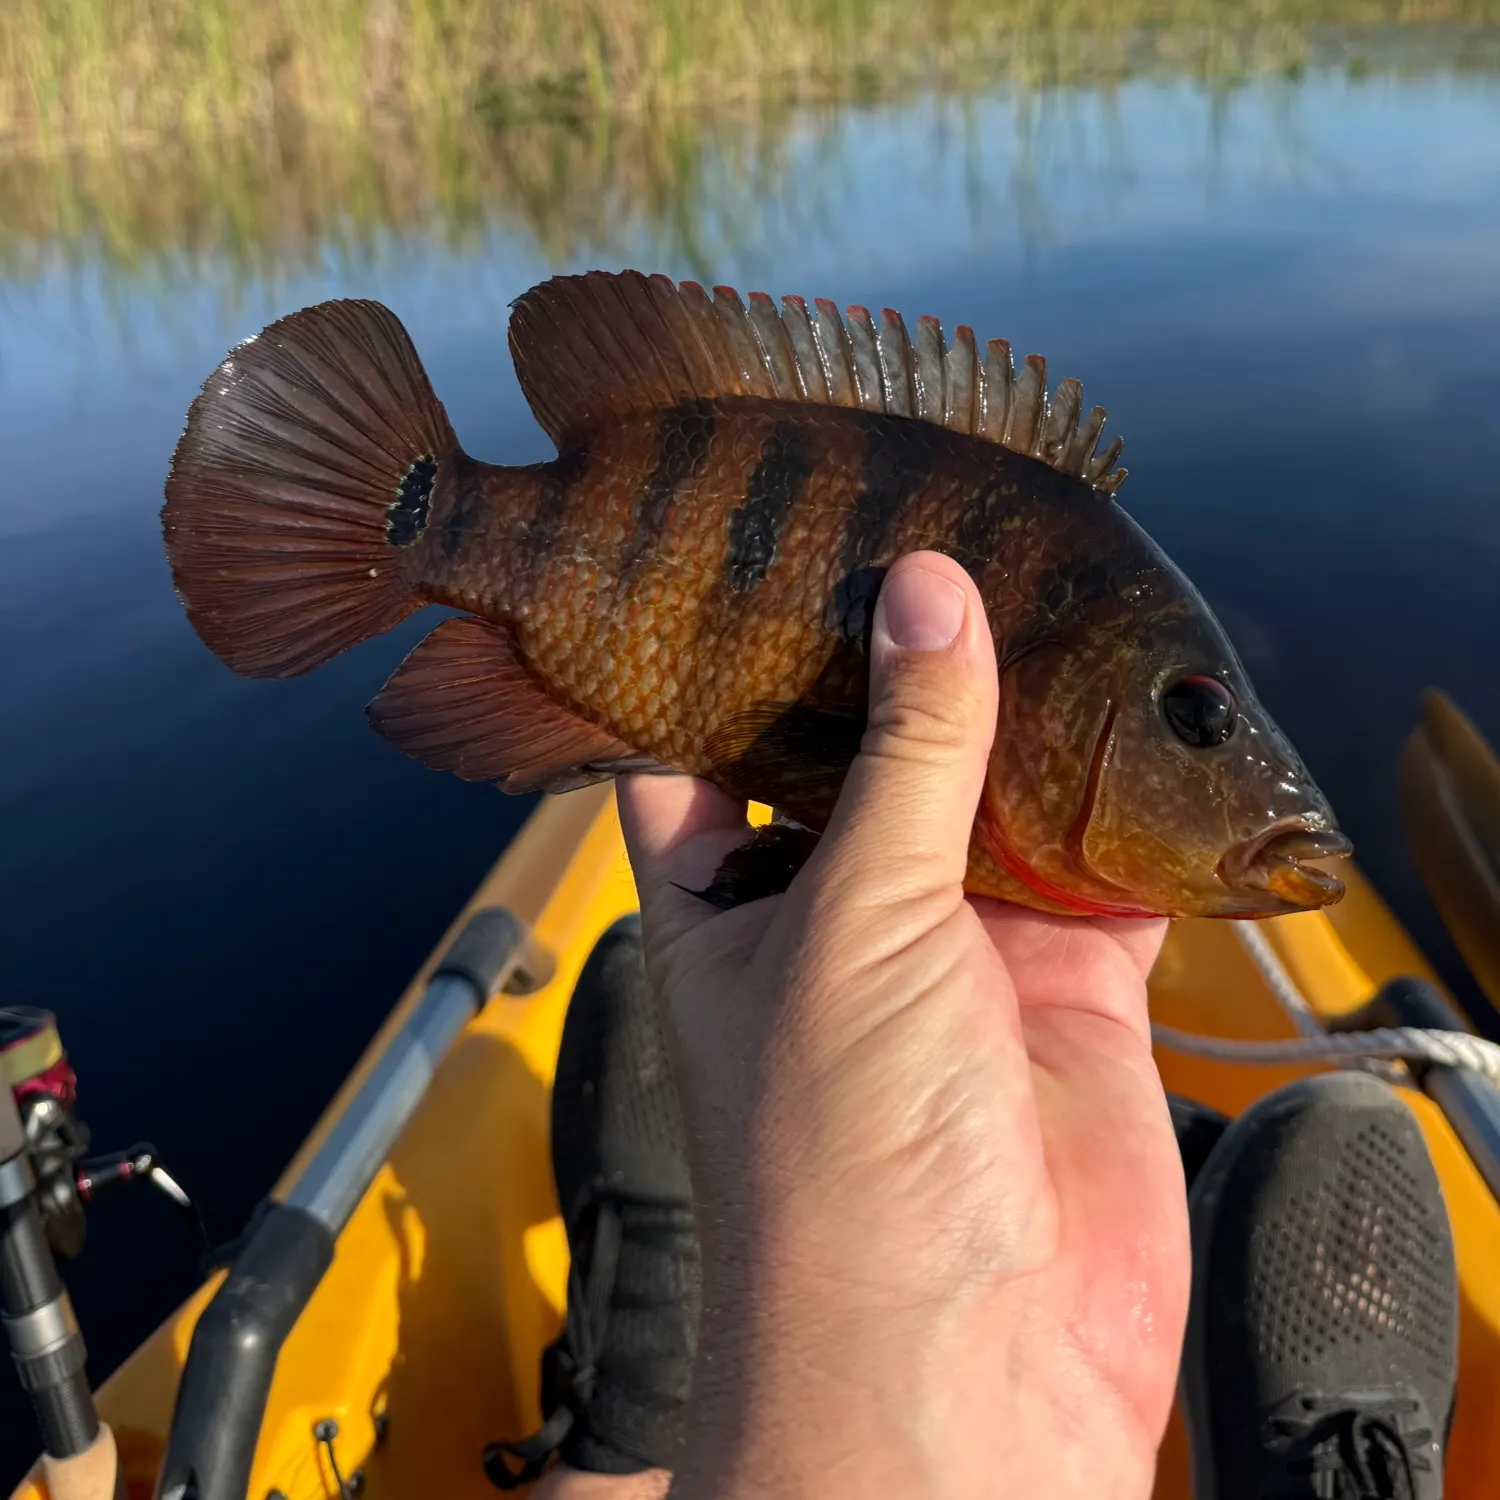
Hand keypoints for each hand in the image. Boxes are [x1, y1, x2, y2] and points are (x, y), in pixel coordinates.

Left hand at [617, 552, 1188, 1499]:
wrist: (969, 1362)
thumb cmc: (834, 1166)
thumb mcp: (848, 920)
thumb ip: (900, 756)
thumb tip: (923, 594)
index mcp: (719, 901)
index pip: (683, 747)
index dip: (698, 657)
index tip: (726, 551)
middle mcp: (826, 915)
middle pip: (848, 757)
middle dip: (882, 670)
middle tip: (912, 537)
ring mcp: (945, 949)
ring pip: (976, 798)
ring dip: (1007, 720)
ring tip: (1029, 586)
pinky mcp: (1056, 987)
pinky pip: (1088, 865)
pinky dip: (1110, 803)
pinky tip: (1127, 710)